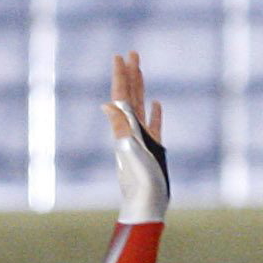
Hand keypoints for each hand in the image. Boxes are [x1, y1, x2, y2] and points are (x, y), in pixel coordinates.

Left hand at [103, 51, 167, 223]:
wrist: (145, 208)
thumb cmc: (140, 183)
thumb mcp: (130, 151)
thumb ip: (120, 128)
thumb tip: (106, 105)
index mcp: (126, 131)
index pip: (122, 97)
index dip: (121, 77)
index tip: (120, 56)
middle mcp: (131, 133)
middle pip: (130, 97)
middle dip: (130, 75)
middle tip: (131, 53)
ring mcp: (142, 141)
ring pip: (141, 108)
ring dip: (140, 88)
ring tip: (140, 71)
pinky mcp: (153, 151)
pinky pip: (154, 126)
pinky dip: (154, 113)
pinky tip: (155, 104)